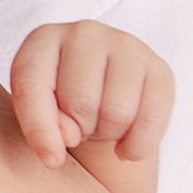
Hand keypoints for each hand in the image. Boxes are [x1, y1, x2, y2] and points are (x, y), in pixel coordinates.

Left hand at [9, 20, 173, 192]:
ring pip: (117, 111)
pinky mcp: (159, 69)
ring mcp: (125, 45)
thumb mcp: (35, 117)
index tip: (51, 158)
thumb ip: (40, 126)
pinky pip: (152, 118)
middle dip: (79, 129)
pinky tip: (126, 147)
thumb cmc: (59, 109)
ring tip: (100, 126)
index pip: (33, 86)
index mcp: (43, 40)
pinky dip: (138, 145)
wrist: (99, 104)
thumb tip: (67, 136)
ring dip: (108, 135)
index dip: (39, 129)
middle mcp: (84, 33)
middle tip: (79, 128)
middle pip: (80, 102)